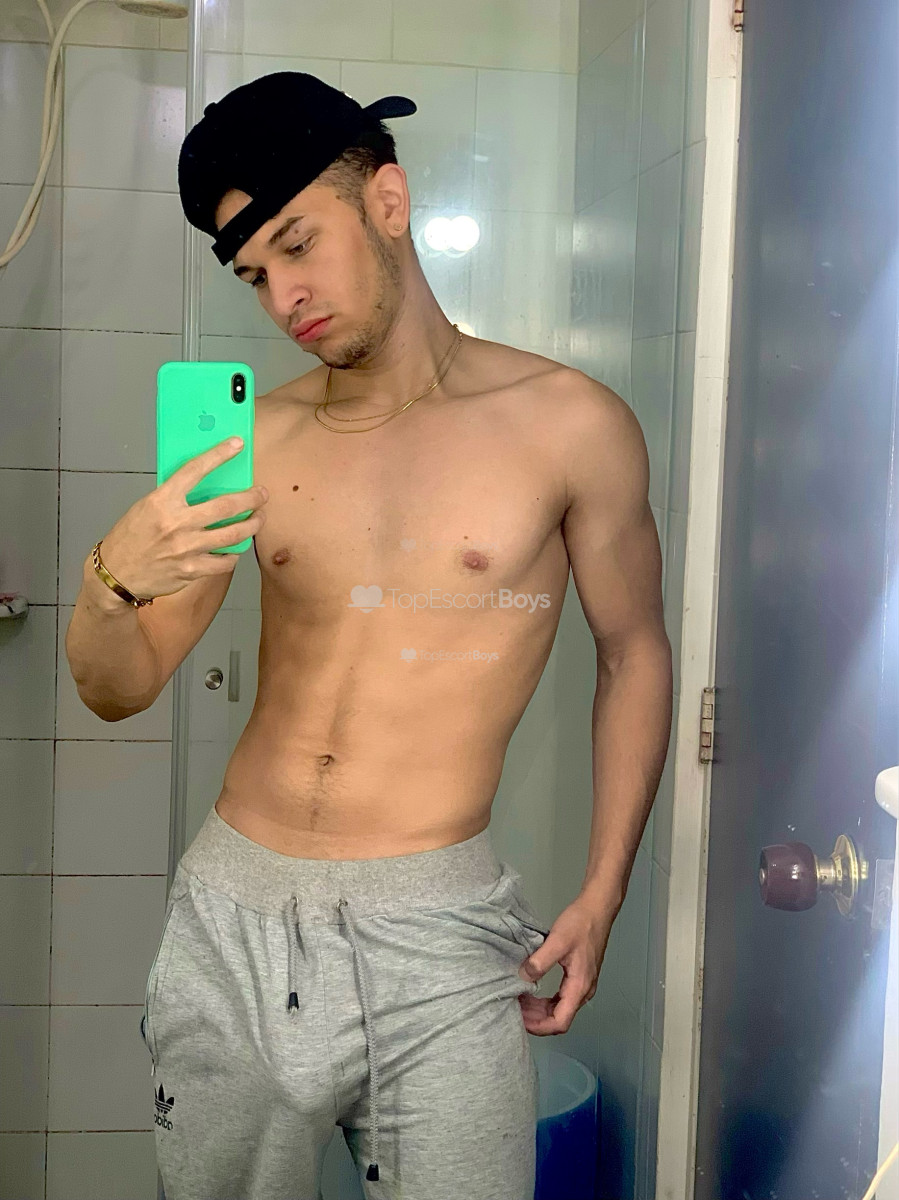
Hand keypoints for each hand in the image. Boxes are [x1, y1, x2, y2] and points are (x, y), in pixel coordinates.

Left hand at [516, 898, 614, 1034]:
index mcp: (580, 986)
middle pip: (560, 1018)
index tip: (520, 1020)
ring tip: (519, 1001)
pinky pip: (561, 997)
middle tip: (514, 1009)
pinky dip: (545, 1000)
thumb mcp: (557, 941)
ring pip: (560, 1009)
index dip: (539, 1026)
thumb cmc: (581, 923)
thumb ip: (539, 962)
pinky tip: (532, 992)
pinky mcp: (579, 976)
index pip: (560, 1022)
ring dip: (539, 1010)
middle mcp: (584, 991)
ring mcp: (583, 984)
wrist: (598, 908)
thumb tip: (522, 978)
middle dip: (536, 1019)